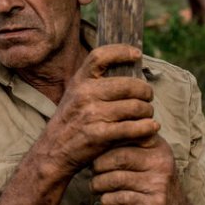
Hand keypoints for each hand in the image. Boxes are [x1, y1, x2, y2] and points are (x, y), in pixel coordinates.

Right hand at [37, 45, 159, 175]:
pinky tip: (151, 128)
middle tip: (148, 98)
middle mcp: (84, 94)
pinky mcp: (99, 135)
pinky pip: (133, 128)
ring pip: (135, 107)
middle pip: (129, 84)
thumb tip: (126, 69)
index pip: (100, 56)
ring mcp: (91, 114)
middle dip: (145, 92)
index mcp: (79, 81)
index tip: (137, 55)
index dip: (122, 51)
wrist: (52, 153)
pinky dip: (147, 128)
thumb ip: (94, 83)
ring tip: (147, 115)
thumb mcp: (74, 96)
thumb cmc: (70, 123)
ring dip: (148, 112)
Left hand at [91, 135, 187, 204]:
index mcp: (157, 145)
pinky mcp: (155, 204)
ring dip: (98, 184)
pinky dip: (108, 200)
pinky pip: (122, 199)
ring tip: (95, 186)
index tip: (95, 150)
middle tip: (92, 171)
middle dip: (98, 166)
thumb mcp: (148, 156)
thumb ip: (130, 143)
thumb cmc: (152, 180)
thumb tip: (97, 133)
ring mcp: (159, 183)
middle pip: (118, 158)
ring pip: (116, 179)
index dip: (105, 143)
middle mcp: (161, 161)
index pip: (127, 135)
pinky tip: (105, 200)